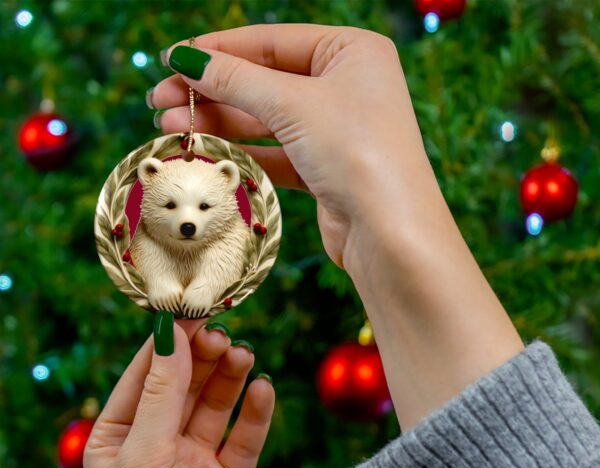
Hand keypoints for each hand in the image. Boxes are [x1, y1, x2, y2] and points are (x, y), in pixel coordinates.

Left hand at [84, 318, 274, 467]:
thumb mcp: (143, 455)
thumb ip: (162, 394)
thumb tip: (171, 335)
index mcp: (120, 437)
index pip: (146, 376)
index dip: (169, 344)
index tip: (193, 313)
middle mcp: (158, 445)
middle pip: (185, 386)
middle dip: (204, 359)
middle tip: (224, 336)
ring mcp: (195, 462)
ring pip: (216, 406)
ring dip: (231, 378)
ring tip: (245, 356)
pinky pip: (245, 438)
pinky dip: (256, 413)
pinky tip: (263, 390)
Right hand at [150, 24, 431, 269]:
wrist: (390, 232)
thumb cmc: (356, 152)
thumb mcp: (293, 104)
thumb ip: (237, 80)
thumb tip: (186, 58)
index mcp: (351, 51)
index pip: (271, 42)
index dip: (218, 50)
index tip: (171, 59)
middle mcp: (346, 87)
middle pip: (264, 81)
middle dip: (211, 91)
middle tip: (159, 101)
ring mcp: (336, 130)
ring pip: (266, 120)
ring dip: (219, 123)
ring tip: (170, 128)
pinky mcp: (325, 169)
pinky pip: (275, 153)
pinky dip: (242, 153)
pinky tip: (206, 152)